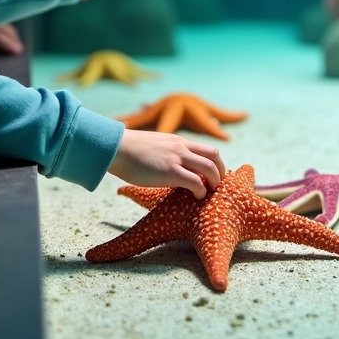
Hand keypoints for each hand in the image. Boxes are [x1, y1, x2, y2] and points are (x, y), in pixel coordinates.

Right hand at [107, 129, 225, 198]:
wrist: (117, 148)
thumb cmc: (130, 151)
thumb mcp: (155, 146)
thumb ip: (167, 153)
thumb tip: (168, 164)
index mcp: (179, 142)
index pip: (208, 150)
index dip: (216, 165)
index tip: (214, 178)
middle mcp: (182, 147)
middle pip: (215, 156)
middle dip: (221, 173)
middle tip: (217, 186)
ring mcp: (177, 158)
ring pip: (210, 168)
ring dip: (215, 182)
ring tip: (210, 193)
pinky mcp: (170, 171)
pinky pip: (196, 181)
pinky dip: (201, 191)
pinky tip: (197, 197)